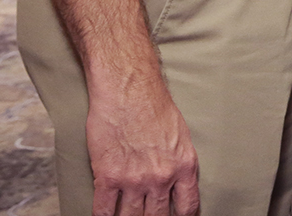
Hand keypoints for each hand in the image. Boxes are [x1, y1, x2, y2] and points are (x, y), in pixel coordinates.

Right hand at [85, 76, 199, 215]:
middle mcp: (161, 178)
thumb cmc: (153, 104)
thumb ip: (178, 160)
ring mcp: (134, 180)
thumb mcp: (180, 134)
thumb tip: (175, 179)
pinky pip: (104, 211)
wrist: (128, 88)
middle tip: (146, 215)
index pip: (187, 207)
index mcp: (184, 166)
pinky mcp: (108, 177)